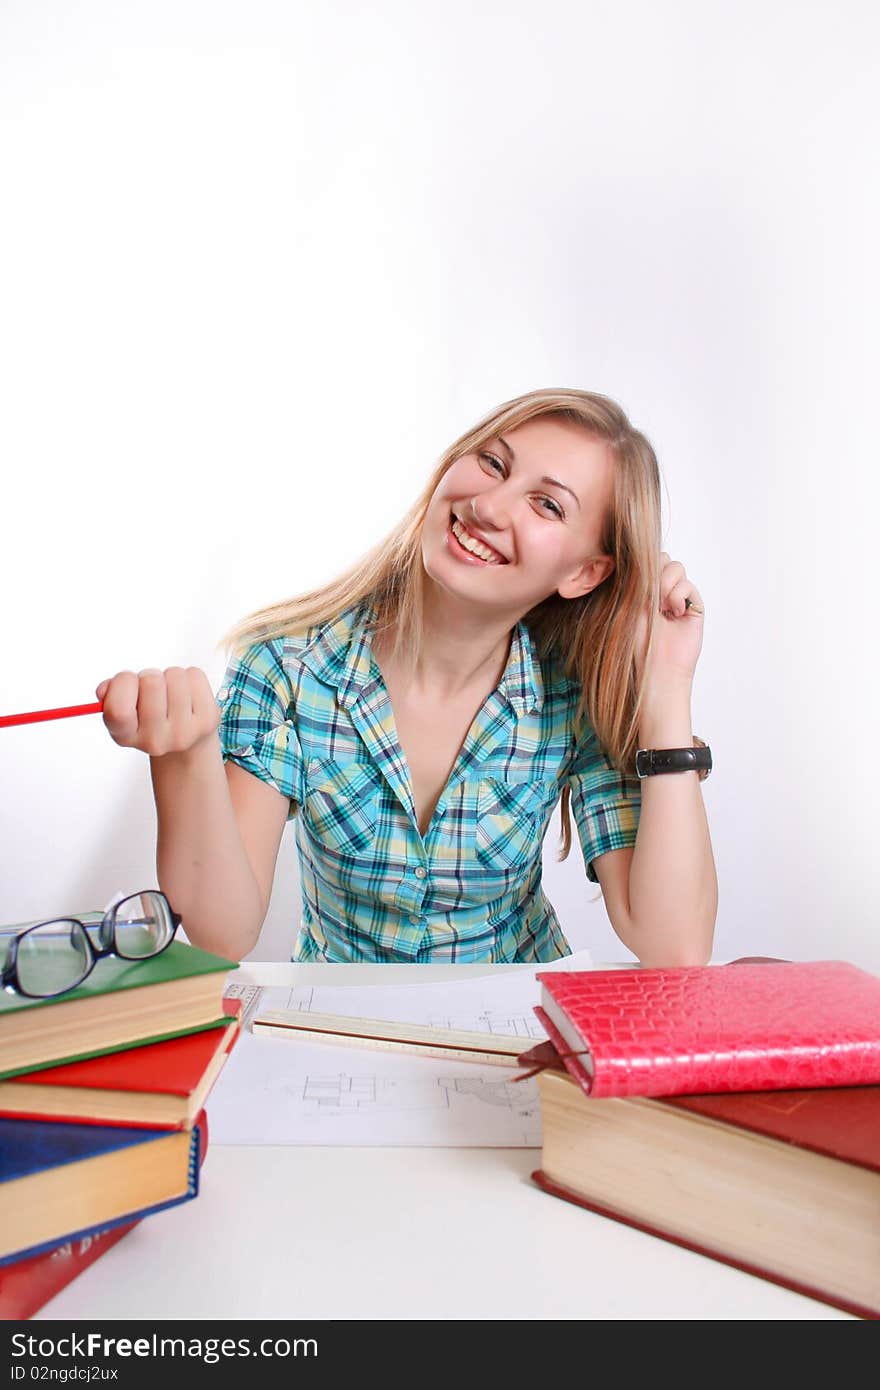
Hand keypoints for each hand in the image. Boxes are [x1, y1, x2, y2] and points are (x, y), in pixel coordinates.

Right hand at [95, 668, 220, 757]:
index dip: (121, 685)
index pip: (118, 710)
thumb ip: (110, 696)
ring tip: (171, 692)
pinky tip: (188, 695)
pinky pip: (195, 676)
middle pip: (150, 682)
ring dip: (170, 675)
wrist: (186, 740)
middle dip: (148, 675)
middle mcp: (154, 741)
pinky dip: (190, 677)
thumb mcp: (125, 709)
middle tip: (152, 689)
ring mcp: (183, 733)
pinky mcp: (207, 721)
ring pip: (174, 675)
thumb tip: (105, 690)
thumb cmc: (149, 716)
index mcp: (126, 737)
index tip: (128, 683)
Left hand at [633, 552, 703, 693]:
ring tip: (662, 607)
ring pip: (676, 568)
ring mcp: (678, 597)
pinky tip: (674, 612)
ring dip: (666, 585)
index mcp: (643, 590)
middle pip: (663, 559)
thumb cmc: (638, 641)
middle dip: (656, 574)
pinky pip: (688, 584)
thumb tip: (641, 553)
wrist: (657, 665)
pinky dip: (678, 595)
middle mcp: (661, 591)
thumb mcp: (630, 604)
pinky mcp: (694, 605)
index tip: (636, 587)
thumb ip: (637, 578)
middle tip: (650, 598)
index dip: (644, 567)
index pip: (647, 561)